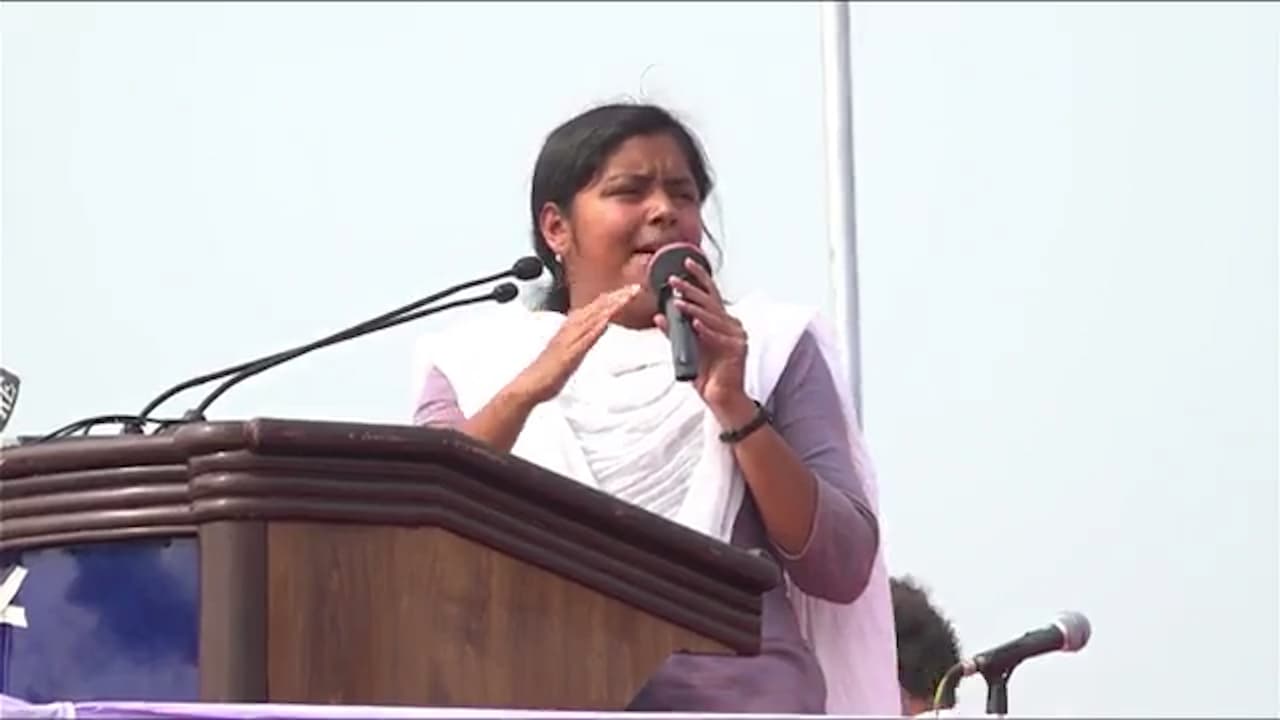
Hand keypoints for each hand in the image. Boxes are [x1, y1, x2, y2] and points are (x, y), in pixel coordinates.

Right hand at [511, 284, 640, 403]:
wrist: (530, 385)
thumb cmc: (549, 371)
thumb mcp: (573, 349)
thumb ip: (587, 336)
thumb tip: (603, 324)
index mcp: (571, 328)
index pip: (595, 308)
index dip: (612, 298)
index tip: (629, 290)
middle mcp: (570, 329)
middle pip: (596, 308)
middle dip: (615, 296)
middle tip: (634, 287)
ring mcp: (569, 340)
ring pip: (592, 318)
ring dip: (609, 306)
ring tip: (626, 296)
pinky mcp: (569, 353)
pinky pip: (584, 338)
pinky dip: (595, 328)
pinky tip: (606, 320)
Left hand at [653, 259, 754, 426]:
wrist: (722, 398)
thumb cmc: (707, 373)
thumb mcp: (687, 350)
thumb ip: (675, 334)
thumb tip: (659, 317)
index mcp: (721, 321)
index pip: (710, 293)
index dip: (699, 277)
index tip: (685, 262)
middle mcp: (732, 324)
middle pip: (710, 302)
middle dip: (690, 290)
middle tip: (673, 282)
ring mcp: (737, 336)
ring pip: (712, 317)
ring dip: (693, 309)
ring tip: (678, 303)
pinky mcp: (738, 350)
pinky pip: (718, 337)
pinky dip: (706, 330)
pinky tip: (695, 324)